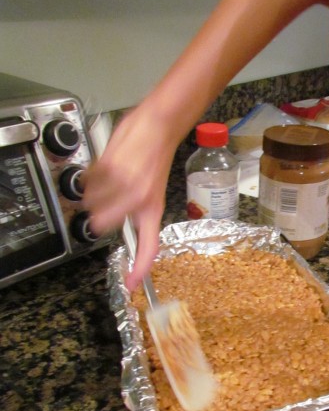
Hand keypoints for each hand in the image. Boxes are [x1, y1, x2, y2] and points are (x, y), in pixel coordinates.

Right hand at [83, 100, 177, 288]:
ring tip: (111, 178)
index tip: (131, 285)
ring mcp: (123, 184)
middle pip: (102, 224)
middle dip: (99, 214)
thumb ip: (138, 209)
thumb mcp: (153, 190)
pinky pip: (87, 182)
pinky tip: (106, 167)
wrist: (157, 126)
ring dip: (94, 193)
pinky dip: (91, 176)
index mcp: (153, 208)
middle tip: (109, 200)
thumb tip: (120, 226)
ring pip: (91, 203)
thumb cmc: (154, 156)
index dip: (139, 268)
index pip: (148, 246)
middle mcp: (139, 200)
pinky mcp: (109, 167)